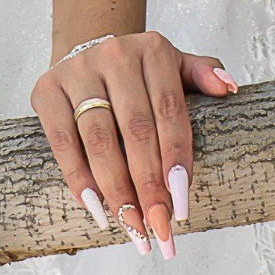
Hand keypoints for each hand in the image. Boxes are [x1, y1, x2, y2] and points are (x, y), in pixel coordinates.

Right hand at [30, 31, 238, 258]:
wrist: (88, 46)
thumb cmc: (139, 71)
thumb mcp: (175, 65)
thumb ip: (203, 74)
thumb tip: (228, 88)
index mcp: (153, 50)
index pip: (169, 111)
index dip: (176, 159)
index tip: (182, 203)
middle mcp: (115, 55)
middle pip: (136, 131)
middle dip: (149, 186)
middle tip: (160, 228)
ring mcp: (78, 72)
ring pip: (100, 141)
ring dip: (117, 191)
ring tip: (132, 227)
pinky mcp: (47, 90)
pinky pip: (63, 142)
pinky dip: (79, 179)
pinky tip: (97, 209)